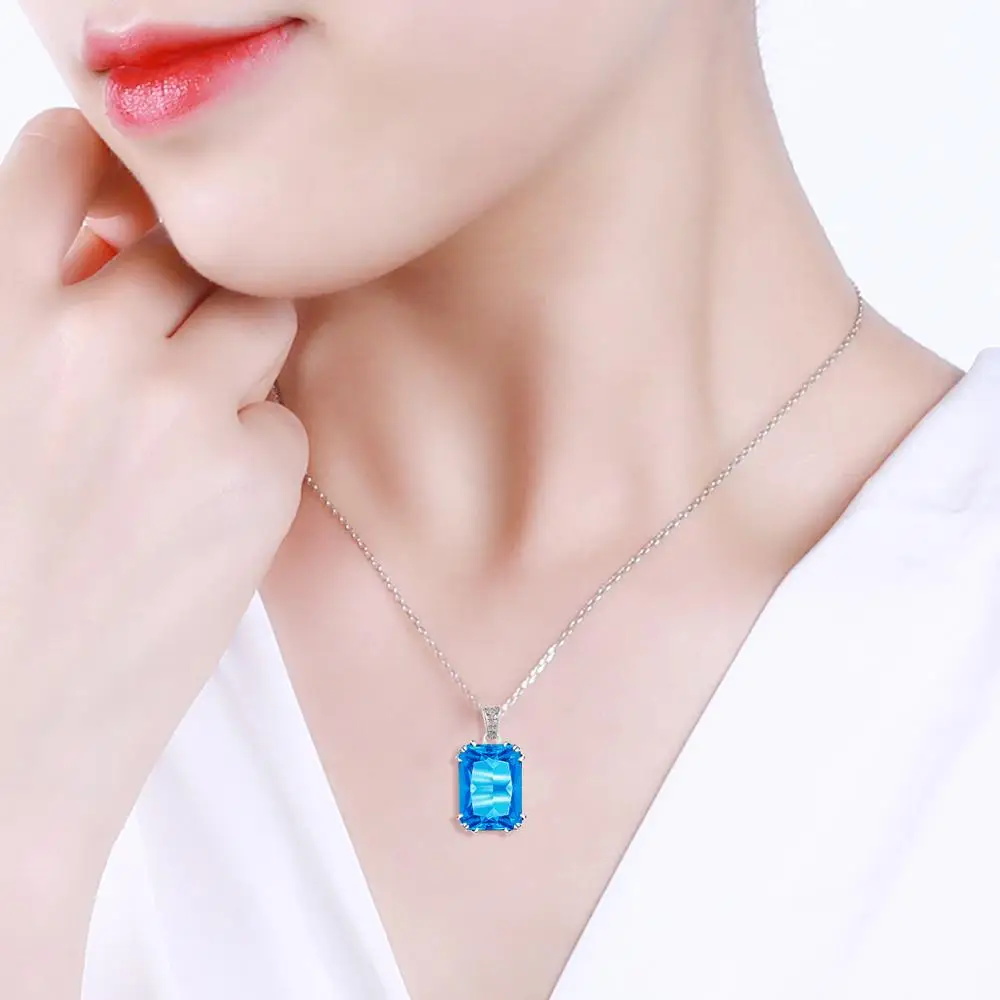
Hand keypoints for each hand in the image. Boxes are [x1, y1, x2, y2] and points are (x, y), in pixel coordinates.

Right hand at [0, 108, 307, 994]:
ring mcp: (183, 411)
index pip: (72, 158)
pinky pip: (283, 423)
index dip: (112, 178)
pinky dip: (258, 453)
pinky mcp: (255, 483)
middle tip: (169, 346)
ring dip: (236, 359)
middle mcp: (89, 343)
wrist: (2, 735)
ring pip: (261, 319)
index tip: (127, 212)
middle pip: (198, 243)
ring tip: (183, 434)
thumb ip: (28, 317)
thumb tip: (103, 253)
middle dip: (190, 282)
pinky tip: (203, 514)